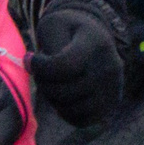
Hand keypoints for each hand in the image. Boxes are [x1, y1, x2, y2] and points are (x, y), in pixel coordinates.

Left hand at [28, 2, 126, 126]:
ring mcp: (113, 88)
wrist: (95, 37)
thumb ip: (47, 43)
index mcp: (96, 42)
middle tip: (40, 72)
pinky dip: (65, 112)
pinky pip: (81, 120)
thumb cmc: (68, 30)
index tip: (30, 58)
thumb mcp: (55, 24)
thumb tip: (39, 70)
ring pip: (72, 109)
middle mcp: (110, 67)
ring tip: (52, 82)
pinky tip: (61, 96)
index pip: (64, 66)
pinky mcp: (111, 103)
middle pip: (65, 90)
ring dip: (53, 99)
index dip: (40, 67)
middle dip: (43, 83)